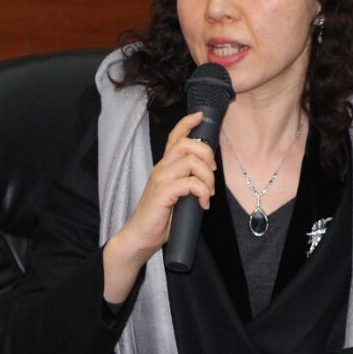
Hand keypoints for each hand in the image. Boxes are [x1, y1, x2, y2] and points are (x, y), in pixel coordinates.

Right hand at [103, 112, 216, 299]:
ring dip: (208, 177)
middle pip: (187, 144)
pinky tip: (203, 204)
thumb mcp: (176, 196)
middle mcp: (161, 168)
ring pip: (192, 161)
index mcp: (164, 167)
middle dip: (207, 154)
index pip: (174, 137)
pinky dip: (202, 192)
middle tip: (213, 174)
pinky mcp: (163, 192)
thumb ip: (187, 183)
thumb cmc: (158, 219)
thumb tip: (208, 179)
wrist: (139, 237)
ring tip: (208, 194)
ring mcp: (160, 179)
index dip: (187, 123)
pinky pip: (190, 183)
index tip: (200, 116)